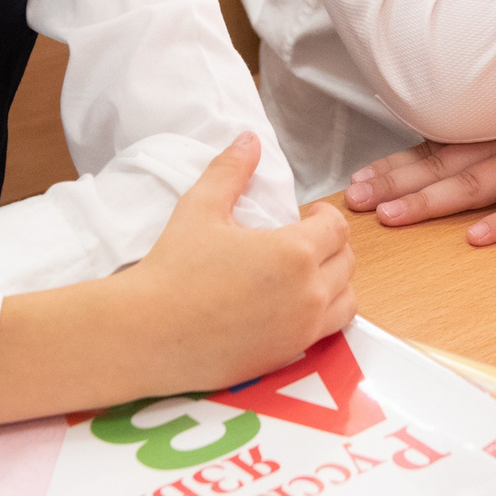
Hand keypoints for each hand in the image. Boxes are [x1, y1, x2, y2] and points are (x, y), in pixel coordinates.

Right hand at [115, 132, 358, 393]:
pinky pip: (326, 333)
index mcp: (294, 252)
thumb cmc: (173, 268)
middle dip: (331, 247)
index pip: (337, 228)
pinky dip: (320, 316)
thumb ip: (231, 170)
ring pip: (346, 301)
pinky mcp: (287, 356)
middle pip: (347, 263)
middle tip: (300, 242)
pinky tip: (288, 307)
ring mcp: (301, 330)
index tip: (303, 217)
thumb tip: (249, 139)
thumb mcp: (200, 208)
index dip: (323, 218)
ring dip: (334, 283)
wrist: (148, 334)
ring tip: (302, 275)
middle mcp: (309, 293)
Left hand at [345, 77, 495, 246]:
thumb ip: (492, 135)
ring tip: (396, 218)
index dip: (392, 168)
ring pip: (477, 182)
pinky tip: (478, 237)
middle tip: (356, 205)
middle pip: (442, 166)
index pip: (434, 150)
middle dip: (395, 186)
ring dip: (433, 200)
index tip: (354, 187)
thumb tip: (442, 156)